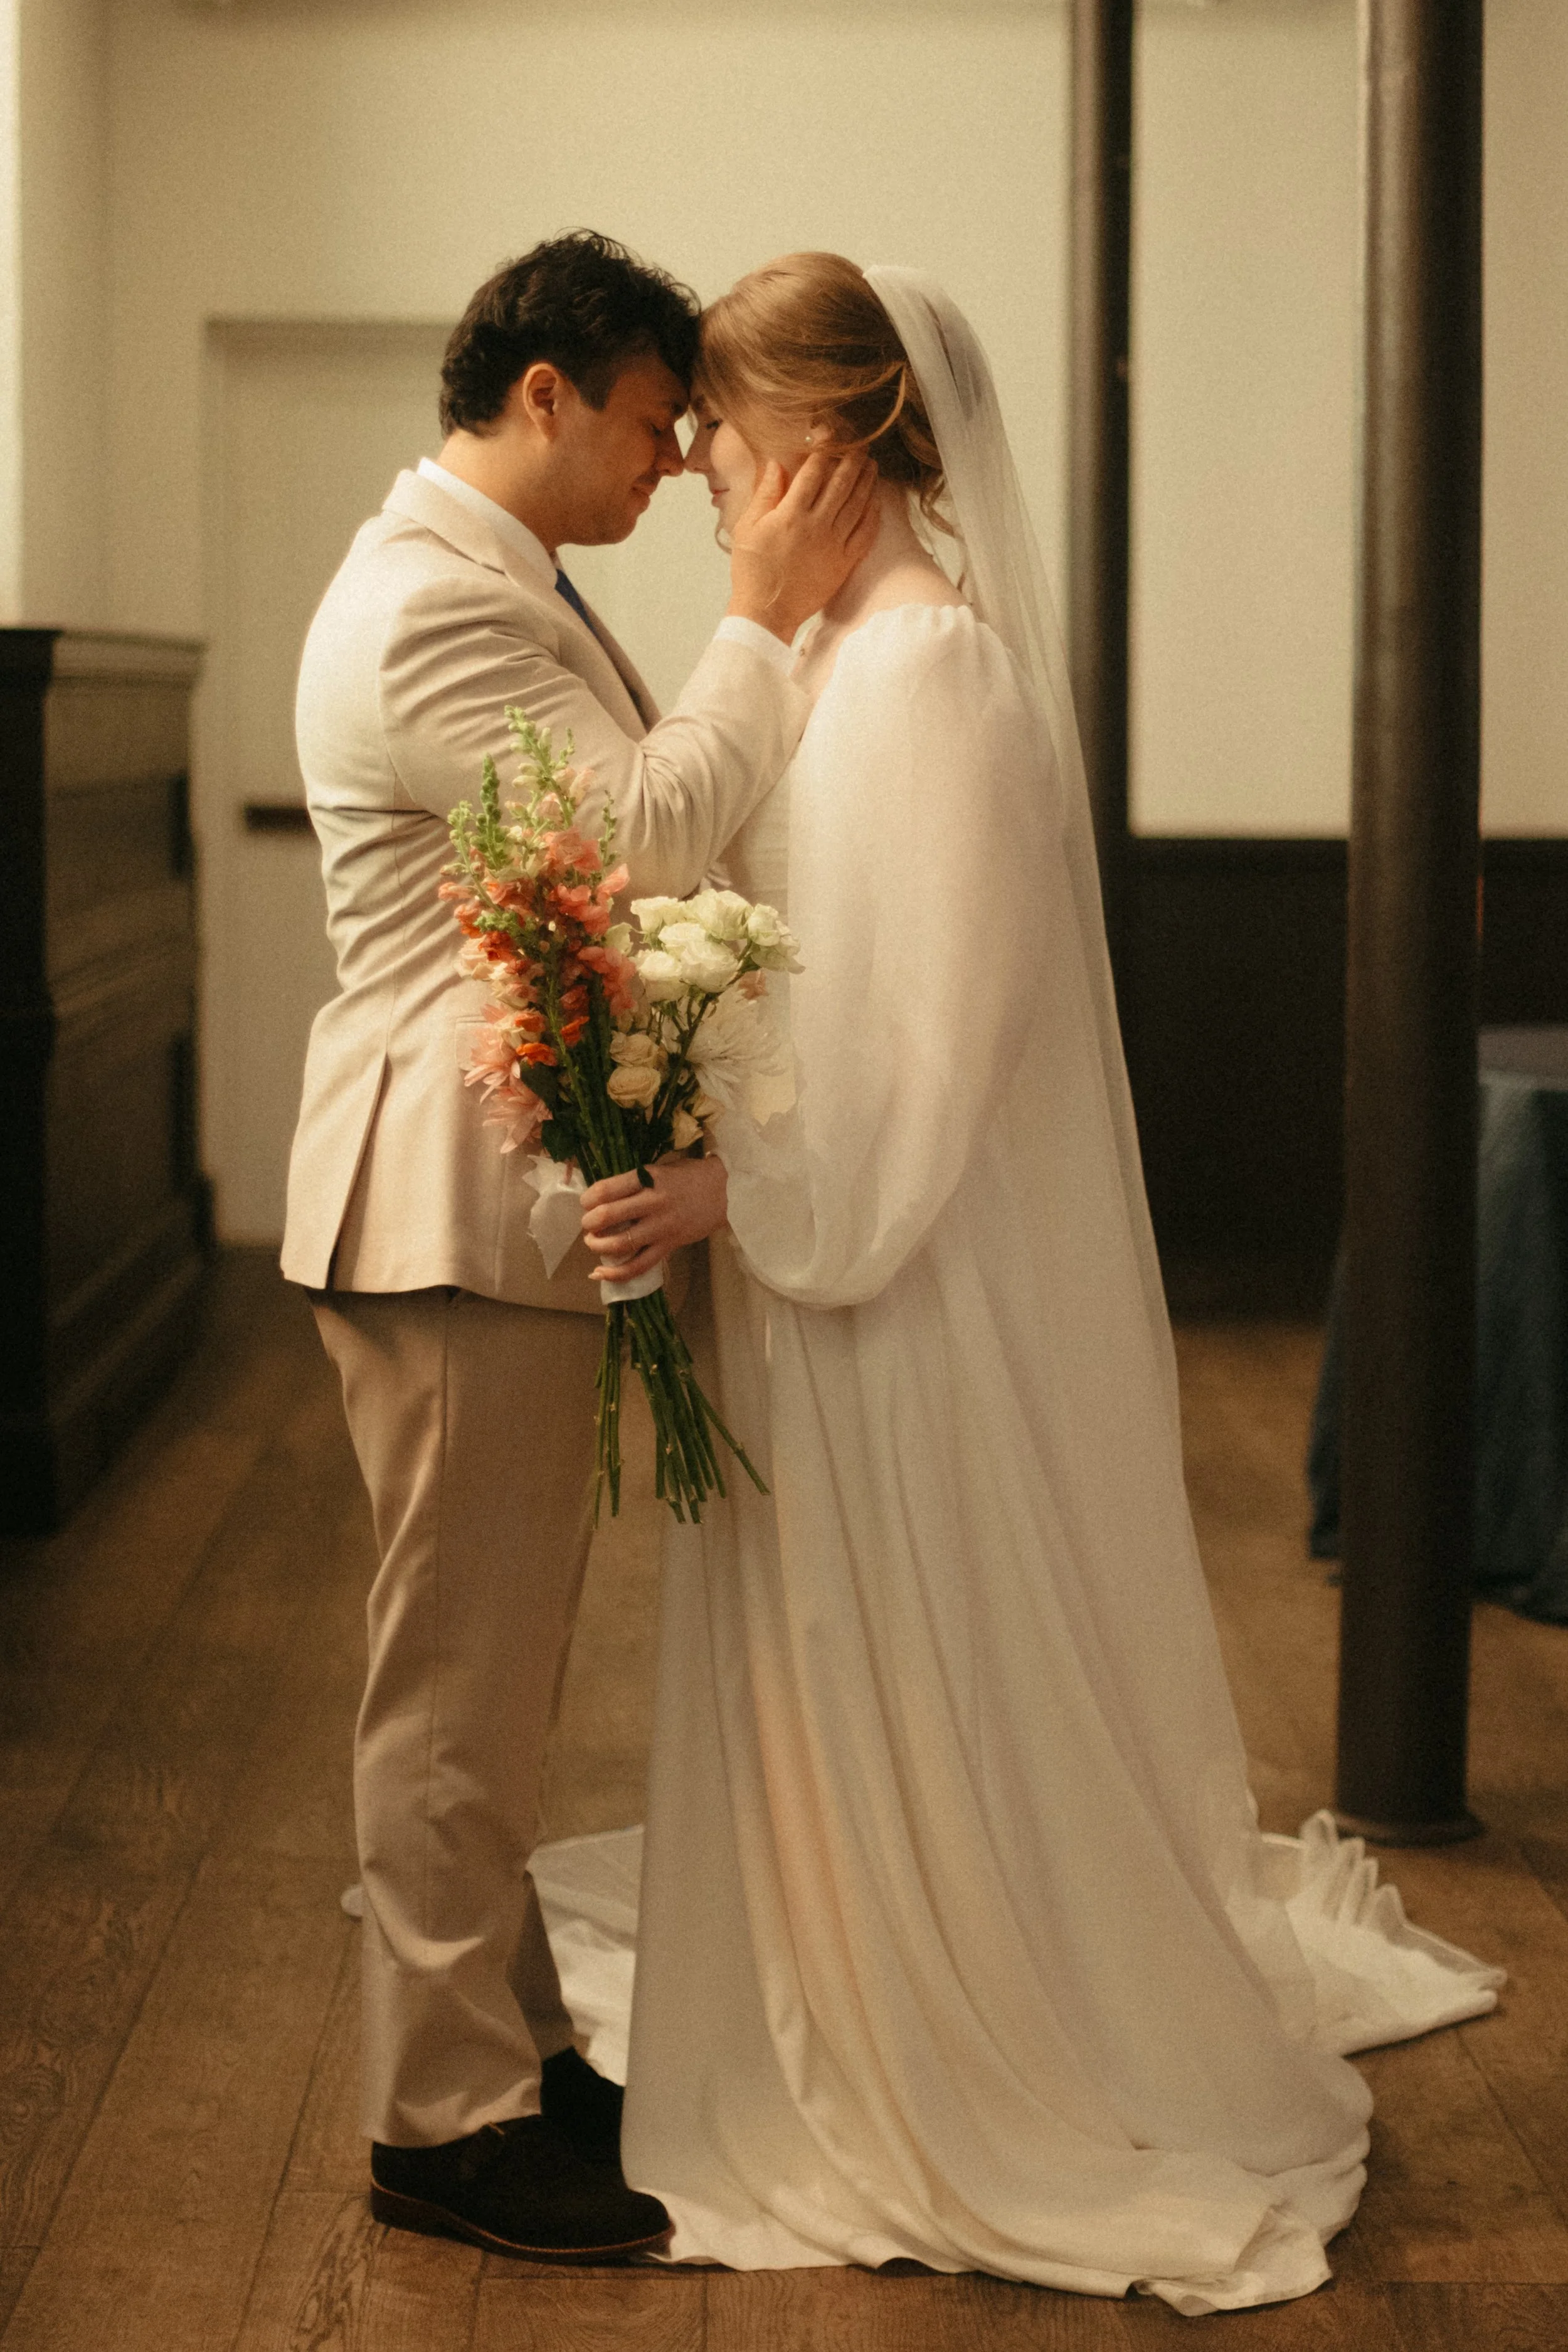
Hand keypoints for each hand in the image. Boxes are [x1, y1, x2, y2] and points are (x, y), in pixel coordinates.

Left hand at [580, 1155, 728, 1284]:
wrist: (726, 1193)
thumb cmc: (689, 1178)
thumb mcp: (660, 1169)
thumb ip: (635, 1182)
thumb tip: (603, 1198)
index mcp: (648, 1178)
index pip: (607, 1189)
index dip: (588, 1198)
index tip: (586, 1202)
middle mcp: (653, 1202)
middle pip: (608, 1215)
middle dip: (589, 1222)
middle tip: (589, 1223)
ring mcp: (662, 1227)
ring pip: (620, 1242)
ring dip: (598, 1245)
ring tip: (593, 1242)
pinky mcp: (669, 1246)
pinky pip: (639, 1265)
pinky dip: (616, 1273)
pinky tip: (600, 1273)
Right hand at [727, 450, 879, 642]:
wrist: (766, 612)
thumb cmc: (752, 570)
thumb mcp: (747, 527)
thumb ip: (765, 494)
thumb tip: (776, 463)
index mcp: (791, 514)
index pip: (813, 472)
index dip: (824, 448)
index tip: (830, 434)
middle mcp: (817, 526)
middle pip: (841, 484)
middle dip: (853, 460)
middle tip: (861, 445)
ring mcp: (834, 545)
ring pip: (857, 505)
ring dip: (867, 482)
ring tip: (871, 465)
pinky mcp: (843, 564)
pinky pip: (865, 535)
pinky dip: (873, 515)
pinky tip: (876, 501)